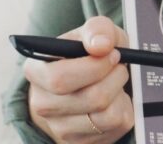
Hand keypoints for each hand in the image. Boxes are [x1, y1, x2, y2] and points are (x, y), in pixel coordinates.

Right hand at [25, 16, 134, 142]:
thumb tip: (101, 45)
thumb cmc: (89, 54)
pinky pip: (116, 126)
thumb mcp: (94, 33)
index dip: (95, 66)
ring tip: (115, 81)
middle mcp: (42, 104)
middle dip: (115, 77)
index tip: (113, 54)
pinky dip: (125, 108)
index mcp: (37, 72)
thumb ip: (98, 30)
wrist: (89, 79)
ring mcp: (60, 127)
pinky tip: (115, 98)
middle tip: (119, 66)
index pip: (60, 78)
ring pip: (107, 115)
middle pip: (91, 98)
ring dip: (121, 92)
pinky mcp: (80, 141)